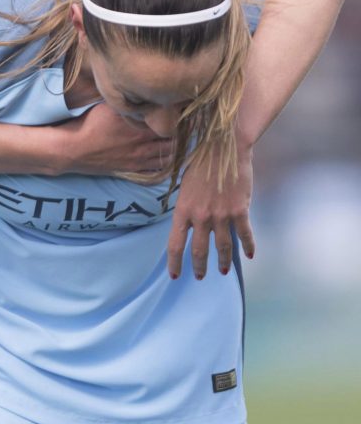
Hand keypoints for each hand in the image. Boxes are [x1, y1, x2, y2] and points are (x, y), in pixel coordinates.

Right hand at [55, 103, 168, 176]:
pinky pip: (156, 169)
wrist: (74, 149)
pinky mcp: (132, 169)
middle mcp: (143, 143)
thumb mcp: (110, 105)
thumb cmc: (90, 123)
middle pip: (173, 140)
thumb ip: (129, 102)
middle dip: (178, 133)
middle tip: (177, 126)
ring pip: (168, 156)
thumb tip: (142, 92)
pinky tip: (160, 155)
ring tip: (171, 140)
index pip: (170, 122)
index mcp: (141, 126)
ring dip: (172, 148)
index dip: (176, 116)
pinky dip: (162, 162)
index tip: (177, 111)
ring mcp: (139, 158)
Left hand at [167, 140, 255, 278]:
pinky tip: (249, 256)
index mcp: (183, 209)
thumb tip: (187, 222)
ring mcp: (221, 214)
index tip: (175, 275)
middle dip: (199, 266)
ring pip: (222, 247)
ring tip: (223, 270)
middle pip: (199, 250)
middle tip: (200, 277)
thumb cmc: (202, 161)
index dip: (175, 263)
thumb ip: (186, 206)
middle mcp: (201, 216)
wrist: (224, 146)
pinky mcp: (239, 210)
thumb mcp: (184, 184)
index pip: (175, 244)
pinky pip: (244, 234)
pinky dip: (247, 247)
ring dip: (222, 261)